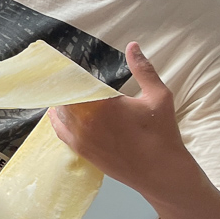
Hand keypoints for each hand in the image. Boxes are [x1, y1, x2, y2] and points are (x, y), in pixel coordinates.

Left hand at [49, 42, 191, 197]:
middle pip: (63, 96)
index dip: (66, 71)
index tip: (60, 61)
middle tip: (57, 71)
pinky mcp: (81, 150)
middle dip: (63, 84)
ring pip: (59, 112)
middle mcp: (86, 121)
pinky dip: (57, 118)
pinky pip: (60, 130)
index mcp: (103, 105)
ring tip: (59, 87)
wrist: (161, 173)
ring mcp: (81, 137)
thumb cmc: (162, 134)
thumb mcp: (158, 97)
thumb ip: (143, 69)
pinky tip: (58, 109)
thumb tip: (132, 45)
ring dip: (60, 100)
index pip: (74, 82)